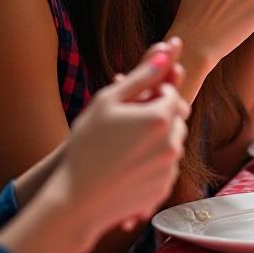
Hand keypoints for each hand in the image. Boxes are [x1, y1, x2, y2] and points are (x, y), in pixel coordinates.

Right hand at [56, 42, 189, 233]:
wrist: (76, 200)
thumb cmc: (85, 146)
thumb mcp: (106, 102)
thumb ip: (141, 76)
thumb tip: (167, 52)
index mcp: (161, 118)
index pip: (170, 92)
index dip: (152, 93)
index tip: (133, 101)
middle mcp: (173, 143)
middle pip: (176, 118)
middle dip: (160, 115)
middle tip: (132, 122)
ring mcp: (171, 168)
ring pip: (173, 143)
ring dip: (158, 139)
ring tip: (128, 145)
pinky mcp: (165, 188)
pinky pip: (166, 167)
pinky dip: (153, 163)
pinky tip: (127, 166)